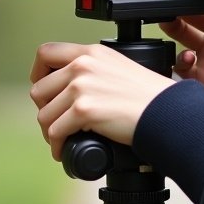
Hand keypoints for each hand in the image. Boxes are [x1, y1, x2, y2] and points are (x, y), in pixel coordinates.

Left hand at [29, 42, 172, 160]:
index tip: (44, 89)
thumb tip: (72, 89)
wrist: (166, 110)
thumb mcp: (119, 67)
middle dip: (45, 110)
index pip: (46, 53)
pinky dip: (57, 147)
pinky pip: (55, 133)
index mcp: (91, 53)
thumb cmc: (149, 95)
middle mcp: (83, 65)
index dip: (38, 73)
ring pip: (44, 115)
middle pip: (39, 89)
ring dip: (50, 132)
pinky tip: (65, 151)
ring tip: (62, 140)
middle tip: (58, 123)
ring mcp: (82, 87)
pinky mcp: (84, 110)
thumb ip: (94, 70)